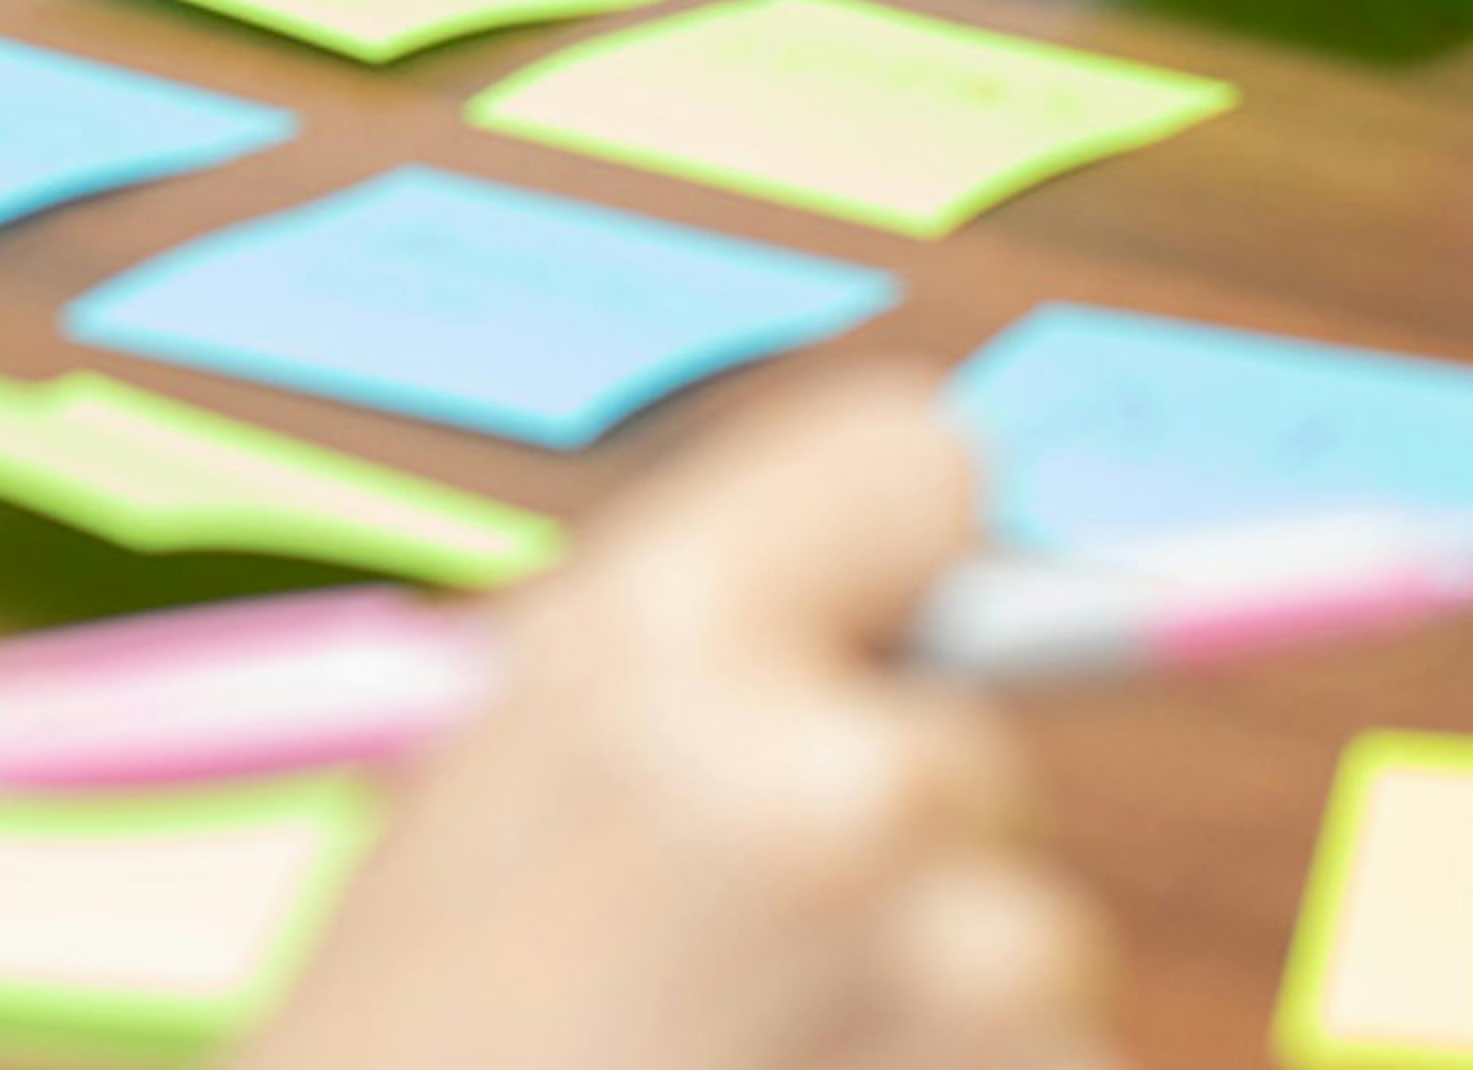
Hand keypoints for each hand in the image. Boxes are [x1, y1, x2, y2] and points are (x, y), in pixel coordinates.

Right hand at [247, 377, 1113, 1069]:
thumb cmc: (416, 1042)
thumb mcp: (480, 776)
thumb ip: (682, 672)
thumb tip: (878, 621)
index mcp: (664, 638)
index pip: (912, 463)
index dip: (890, 555)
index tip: (865, 645)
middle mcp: (835, 780)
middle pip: (966, 759)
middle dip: (884, 858)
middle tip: (727, 963)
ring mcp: (959, 971)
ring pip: (1020, 947)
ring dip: (926, 1019)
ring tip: (741, 1067)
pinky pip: (1056, 1069)